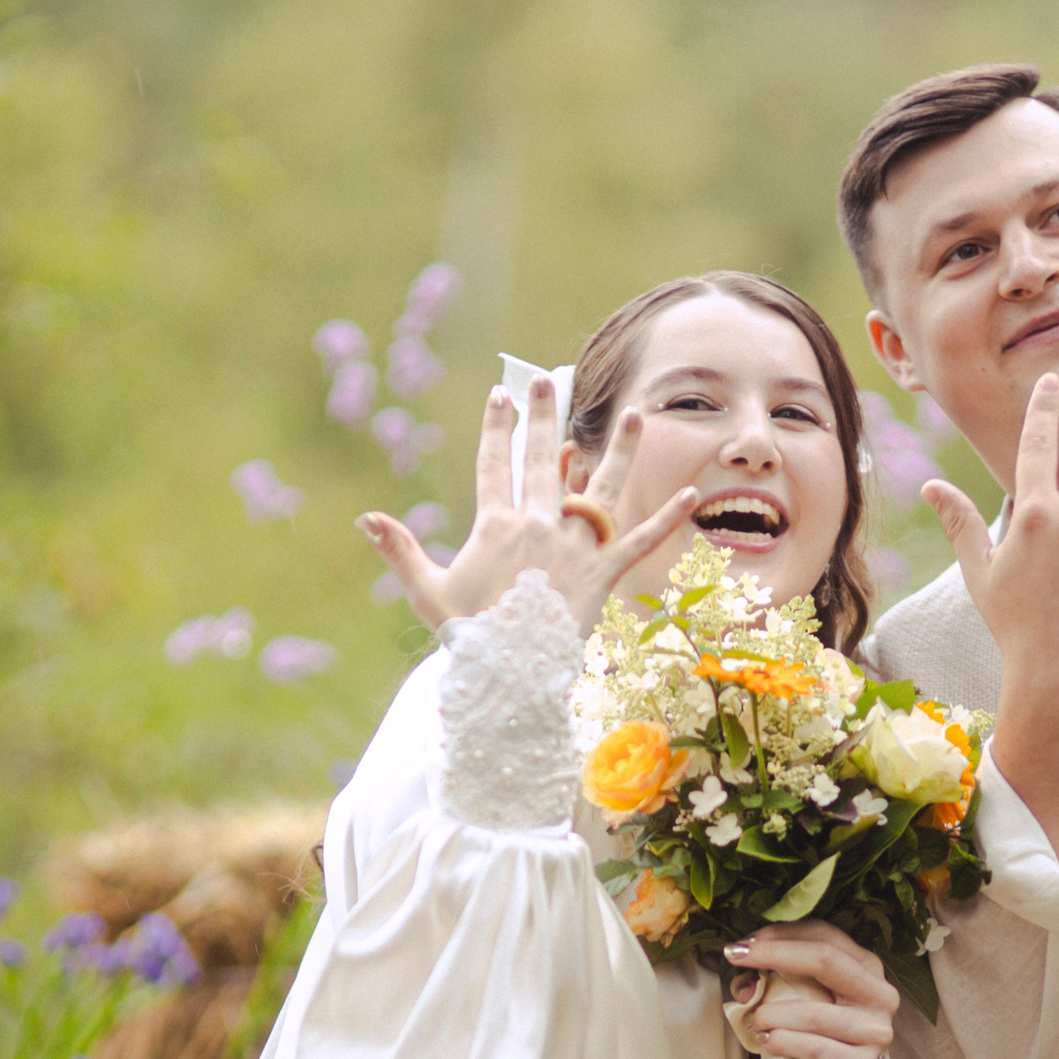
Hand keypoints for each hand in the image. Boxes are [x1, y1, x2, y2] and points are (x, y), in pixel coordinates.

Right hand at [359, 374, 698, 630]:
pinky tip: (693, 494)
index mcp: (497, 527)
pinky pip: (641, 541)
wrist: (510, 677)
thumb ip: (401, 551)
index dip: (497, 428)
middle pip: (545, 460)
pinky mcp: (605, 575)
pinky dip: (668, 518)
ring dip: (620, 450)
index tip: (499, 396)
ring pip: (602, 489)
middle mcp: (539, 527)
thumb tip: (365, 518)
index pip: (495, 464)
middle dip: (544, 417)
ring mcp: (575, 549)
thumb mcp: (430, 593)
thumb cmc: (469, 638)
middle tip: (545, 381)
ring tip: (635, 414)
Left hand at [723, 923, 897, 1058]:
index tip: (741, 943)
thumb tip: (746, 982)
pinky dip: (785, 1043)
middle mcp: (879, 993)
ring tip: (752, 1019)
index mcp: (867, 966)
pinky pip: (816, 1050)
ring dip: (771, 1012)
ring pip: (814, 1012)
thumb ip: (776, 976)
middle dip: (774, 954)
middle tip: (735, 955)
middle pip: (825, 960)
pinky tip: (767, 1041)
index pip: (824, 936)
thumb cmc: (819, 1027)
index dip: (780, 935)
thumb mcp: (804, 990)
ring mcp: (875, 1030)